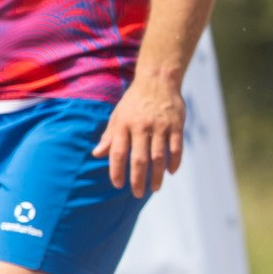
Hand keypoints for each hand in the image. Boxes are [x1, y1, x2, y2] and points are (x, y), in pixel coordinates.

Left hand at [95, 74, 186, 197]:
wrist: (158, 80)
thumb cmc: (134, 101)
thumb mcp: (118, 116)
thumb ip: (109, 136)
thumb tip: (96, 154)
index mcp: (124, 125)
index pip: (118, 153)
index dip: (117, 171)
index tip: (118, 185)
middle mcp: (141, 127)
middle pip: (139, 159)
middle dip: (138, 179)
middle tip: (138, 194)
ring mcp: (160, 126)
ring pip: (159, 156)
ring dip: (157, 175)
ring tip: (155, 188)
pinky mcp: (176, 125)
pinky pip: (176, 147)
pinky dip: (175, 161)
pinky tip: (171, 172)